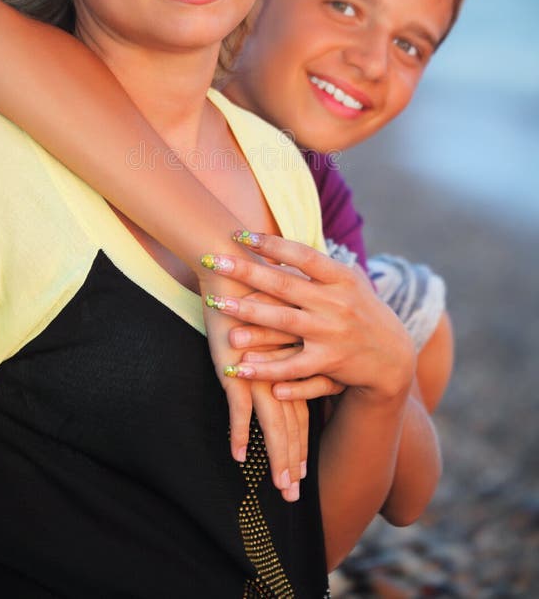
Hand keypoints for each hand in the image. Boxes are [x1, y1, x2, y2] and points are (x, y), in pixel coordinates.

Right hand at [199, 265, 307, 500]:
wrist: (233, 262)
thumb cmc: (251, 287)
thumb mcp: (277, 315)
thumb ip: (286, 336)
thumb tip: (291, 350)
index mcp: (295, 357)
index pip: (303, 409)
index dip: (303, 441)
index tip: (305, 471)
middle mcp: (284, 367)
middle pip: (294, 423)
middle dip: (293, 460)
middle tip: (294, 493)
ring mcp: (262, 367)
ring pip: (274, 423)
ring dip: (276, 458)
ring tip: (280, 487)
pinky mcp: (237, 364)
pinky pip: (240, 407)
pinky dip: (239, 433)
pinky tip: (238, 457)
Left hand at [200, 233, 416, 402]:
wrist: (392, 356)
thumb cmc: (359, 309)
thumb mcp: (347, 281)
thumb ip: (315, 266)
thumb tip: (272, 247)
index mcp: (340, 278)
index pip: (302, 254)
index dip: (271, 243)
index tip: (239, 234)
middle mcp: (336, 304)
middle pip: (285, 285)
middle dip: (246, 273)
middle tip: (214, 262)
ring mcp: (332, 334)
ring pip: (283, 323)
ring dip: (248, 314)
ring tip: (217, 306)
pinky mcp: (329, 364)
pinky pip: (292, 368)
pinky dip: (266, 370)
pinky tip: (239, 368)